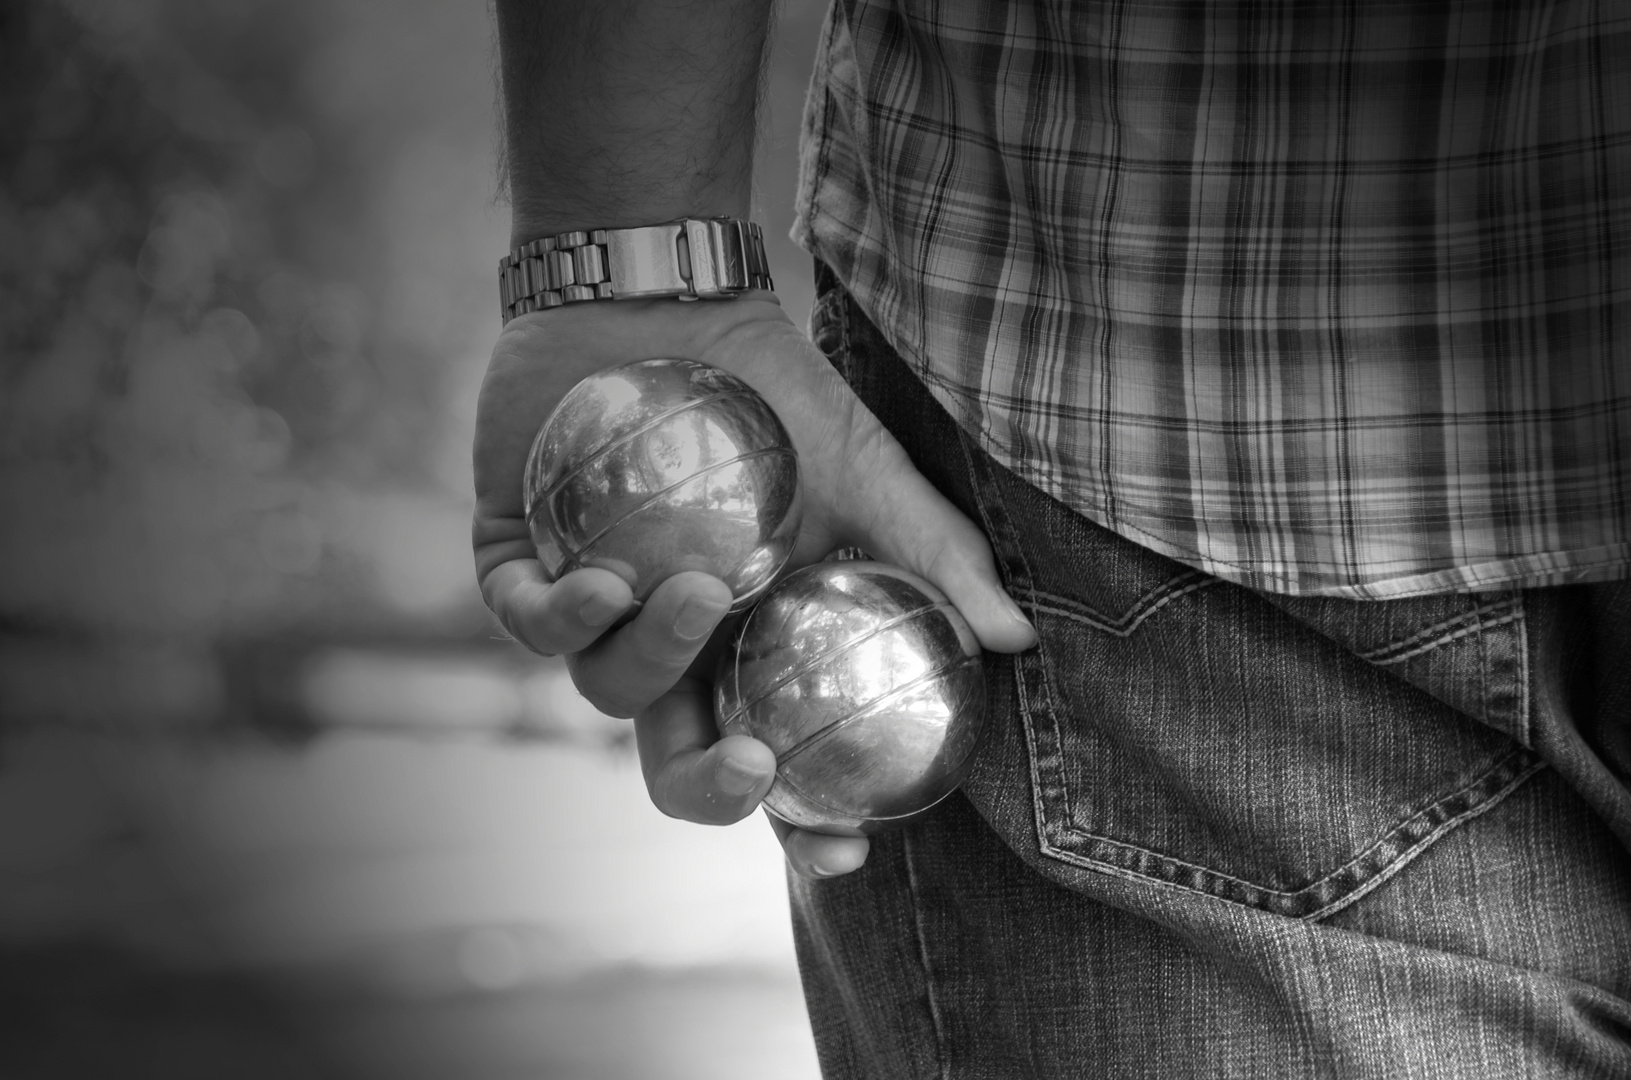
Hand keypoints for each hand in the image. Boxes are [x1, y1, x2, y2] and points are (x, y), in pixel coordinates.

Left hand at [472, 292, 1035, 875]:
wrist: (666, 295)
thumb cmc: (775, 390)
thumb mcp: (870, 469)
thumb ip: (937, 553)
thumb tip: (1019, 641)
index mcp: (750, 646)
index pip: (777, 761)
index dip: (803, 826)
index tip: (843, 850)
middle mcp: (671, 645)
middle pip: (675, 762)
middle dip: (710, 792)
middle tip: (753, 767)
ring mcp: (593, 608)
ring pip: (604, 690)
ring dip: (647, 657)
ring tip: (692, 589)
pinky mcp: (518, 563)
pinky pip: (531, 624)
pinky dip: (562, 617)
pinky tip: (599, 579)